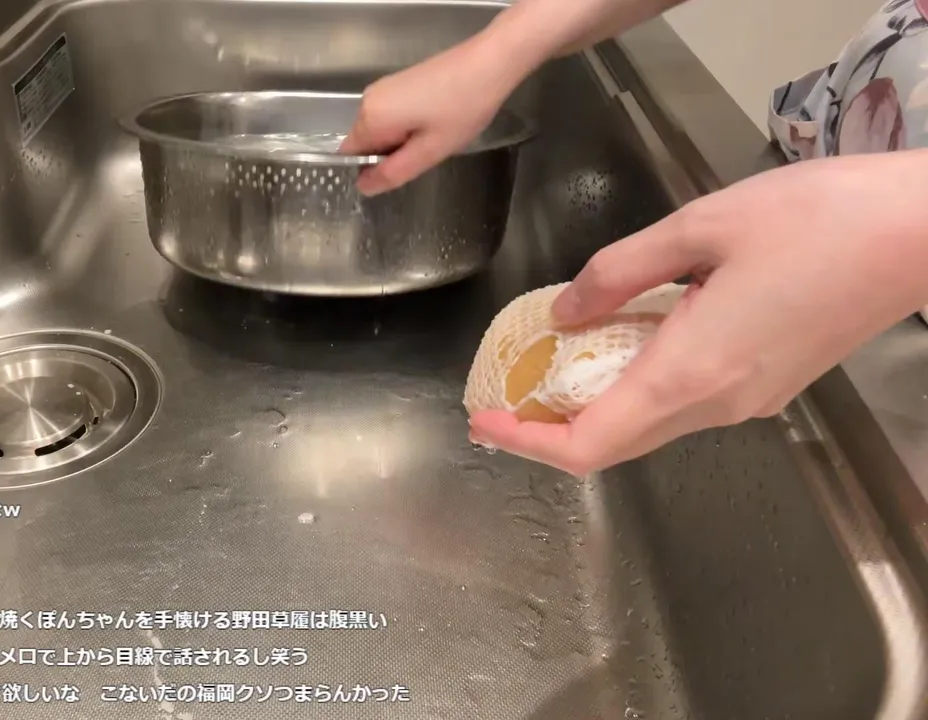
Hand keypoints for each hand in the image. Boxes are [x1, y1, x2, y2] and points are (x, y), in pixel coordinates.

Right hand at [339, 31, 532, 194]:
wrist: (488, 63)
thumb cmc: (461, 109)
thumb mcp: (429, 152)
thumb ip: (392, 173)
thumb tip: (362, 186)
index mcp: (370, 117)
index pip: (350, 155)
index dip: (371, 169)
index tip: (401, 169)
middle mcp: (368, 99)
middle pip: (364, 142)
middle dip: (388, 154)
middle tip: (424, 152)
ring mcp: (383, 88)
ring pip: (379, 129)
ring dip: (400, 140)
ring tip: (433, 135)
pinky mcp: (397, 82)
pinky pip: (390, 115)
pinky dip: (406, 125)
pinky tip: (434, 120)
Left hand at [468, 149, 927, 474]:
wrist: (920, 232)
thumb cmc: (816, 219)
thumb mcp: (699, 228)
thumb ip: (619, 273)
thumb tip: (562, 313)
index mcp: (690, 372)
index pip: (589, 444)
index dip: (527, 443)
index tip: (484, 419)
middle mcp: (718, 404)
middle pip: (614, 444)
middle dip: (548, 428)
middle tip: (504, 392)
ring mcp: (750, 401)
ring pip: (649, 426)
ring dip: (592, 407)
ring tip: (549, 363)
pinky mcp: (771, 385)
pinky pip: (684, 404)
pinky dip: (635, 387)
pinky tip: (619, 343)